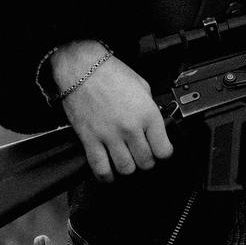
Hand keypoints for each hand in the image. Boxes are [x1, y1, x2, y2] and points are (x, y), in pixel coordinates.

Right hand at [51, 40, 173, 181]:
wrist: (82, 68)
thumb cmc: (111, 73)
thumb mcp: (142, 87)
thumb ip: (150, 109)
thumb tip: (154, 126)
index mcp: (147, 114)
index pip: (163, 149)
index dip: (163, 152)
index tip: (160, 151)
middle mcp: (131, 127)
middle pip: (145, 161)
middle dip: (146, 161)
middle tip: (142, 156)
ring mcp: (110, 135)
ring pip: (125, 168)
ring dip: (127, 168)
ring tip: (126, 161)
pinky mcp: (90, 140)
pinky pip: (100, 168)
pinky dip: (106, 176)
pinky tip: (108, 174)